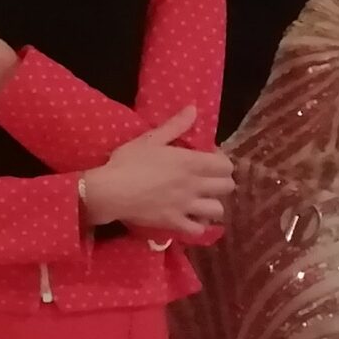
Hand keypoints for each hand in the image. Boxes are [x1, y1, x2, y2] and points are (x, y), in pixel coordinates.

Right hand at [79, 106, 231, 238]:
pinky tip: (189, 218)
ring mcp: (186, 206)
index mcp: (191, 162)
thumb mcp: (150, 139)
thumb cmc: (128, 161)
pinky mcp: (175, 223)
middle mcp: (195, 185)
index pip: (226, 165)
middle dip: (220, 181)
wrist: (110, 190)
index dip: (220, 161)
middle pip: (227, 187)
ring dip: (211, 204)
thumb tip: (194, 109)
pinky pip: (199, 229)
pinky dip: (198, 225)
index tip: (206, 158)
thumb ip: (175, 125)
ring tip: (200, 200)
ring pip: (218, 210)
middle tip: (205, 179)